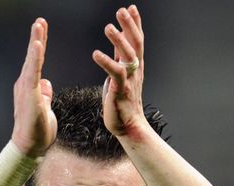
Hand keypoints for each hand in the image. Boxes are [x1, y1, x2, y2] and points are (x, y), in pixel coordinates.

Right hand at [11, 18, 56, 156]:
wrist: (29, 147)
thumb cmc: (38, 131)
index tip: (42, 29)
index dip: (40, 45)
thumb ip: (44, 94)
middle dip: (37, 37)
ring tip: (39, 25)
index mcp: (30, 86)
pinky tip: (38, 44)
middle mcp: (25, 84)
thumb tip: (46, 83)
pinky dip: (35, 58)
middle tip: (40, 20)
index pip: (36, 62)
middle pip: (33, 57)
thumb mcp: (45, 108)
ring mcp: (26, 88)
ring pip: (32, 61)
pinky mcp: (29, 94)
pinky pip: (33, 72)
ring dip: (36, 42)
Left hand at [92, 5, 147, 136]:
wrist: (128, 126)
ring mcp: (129, 80)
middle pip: (136, 43)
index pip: (137, 40)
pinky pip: (116, 73)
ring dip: (119, 40)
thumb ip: (120, 58)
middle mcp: (135, 71)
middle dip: (130, 26)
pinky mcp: (120, 90)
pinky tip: (96, 53)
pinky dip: (106, 62)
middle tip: (122, 10)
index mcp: (135, 66)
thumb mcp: (122, 75)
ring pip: (128, 56)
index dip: (135, 24)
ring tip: (108, 27)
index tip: (131, 8)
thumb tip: (119, 41)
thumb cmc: (122, 101)